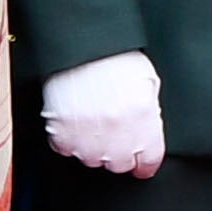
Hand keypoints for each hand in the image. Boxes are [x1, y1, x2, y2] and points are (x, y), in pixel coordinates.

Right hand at [40, 50, 163, 179]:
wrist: (80, 46)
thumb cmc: (114, 57)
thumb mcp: (147, 82)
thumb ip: (148, 114)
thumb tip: (145, 129)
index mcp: (144, 124)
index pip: (149, 162)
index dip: (144, 162)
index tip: (140, 162)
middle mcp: (118, 137)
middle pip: (119, 164)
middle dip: (118, 151)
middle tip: (111, 130)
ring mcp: (89, 139)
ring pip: (92, 160)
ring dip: (92, 146)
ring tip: (90, 120)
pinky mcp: (62, 135)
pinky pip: (65, 148)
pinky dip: (67, 138)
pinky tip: (72, 120)